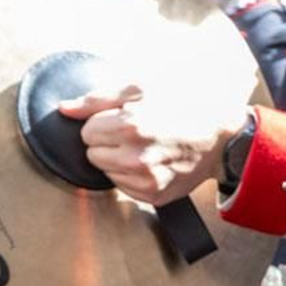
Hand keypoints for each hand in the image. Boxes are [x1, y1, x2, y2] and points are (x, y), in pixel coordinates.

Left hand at [59, 87, 244, 205]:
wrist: (219, 137)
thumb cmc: (183, 106)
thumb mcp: (140, 89)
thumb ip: (96, 100)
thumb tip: (65, 109)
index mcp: (131, 126)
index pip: (86, 132)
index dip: (102, 123)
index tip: (123, 120)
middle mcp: (136, 158)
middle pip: (92, 154)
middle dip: (108, 142)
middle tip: (135, 133)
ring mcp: (146, 181)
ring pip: (106, 173)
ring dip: (119, 160)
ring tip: (146, 147)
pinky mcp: (154, 196)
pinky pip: (123, 188)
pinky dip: (132, 176)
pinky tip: (152, 163)